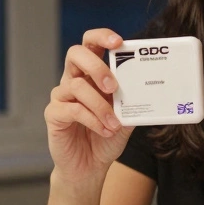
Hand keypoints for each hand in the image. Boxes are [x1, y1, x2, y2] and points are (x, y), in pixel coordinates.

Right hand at [44, 29, 133, 184]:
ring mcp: (61, 96)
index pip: (91, 45)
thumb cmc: (106, 139)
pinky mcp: (54, 115)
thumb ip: (133, 104)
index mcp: (90, 75)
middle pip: (75, 54)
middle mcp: (73, 80)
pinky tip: (104, 130)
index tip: (118, 41)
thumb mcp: (126, 120)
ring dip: (100, 105)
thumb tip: (149, 90)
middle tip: (113, 86)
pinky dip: (92, 119)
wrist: (90, 167)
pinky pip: (72, 109)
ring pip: (76, 85)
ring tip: (114, 123)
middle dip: (96, 66)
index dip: (101, 36)